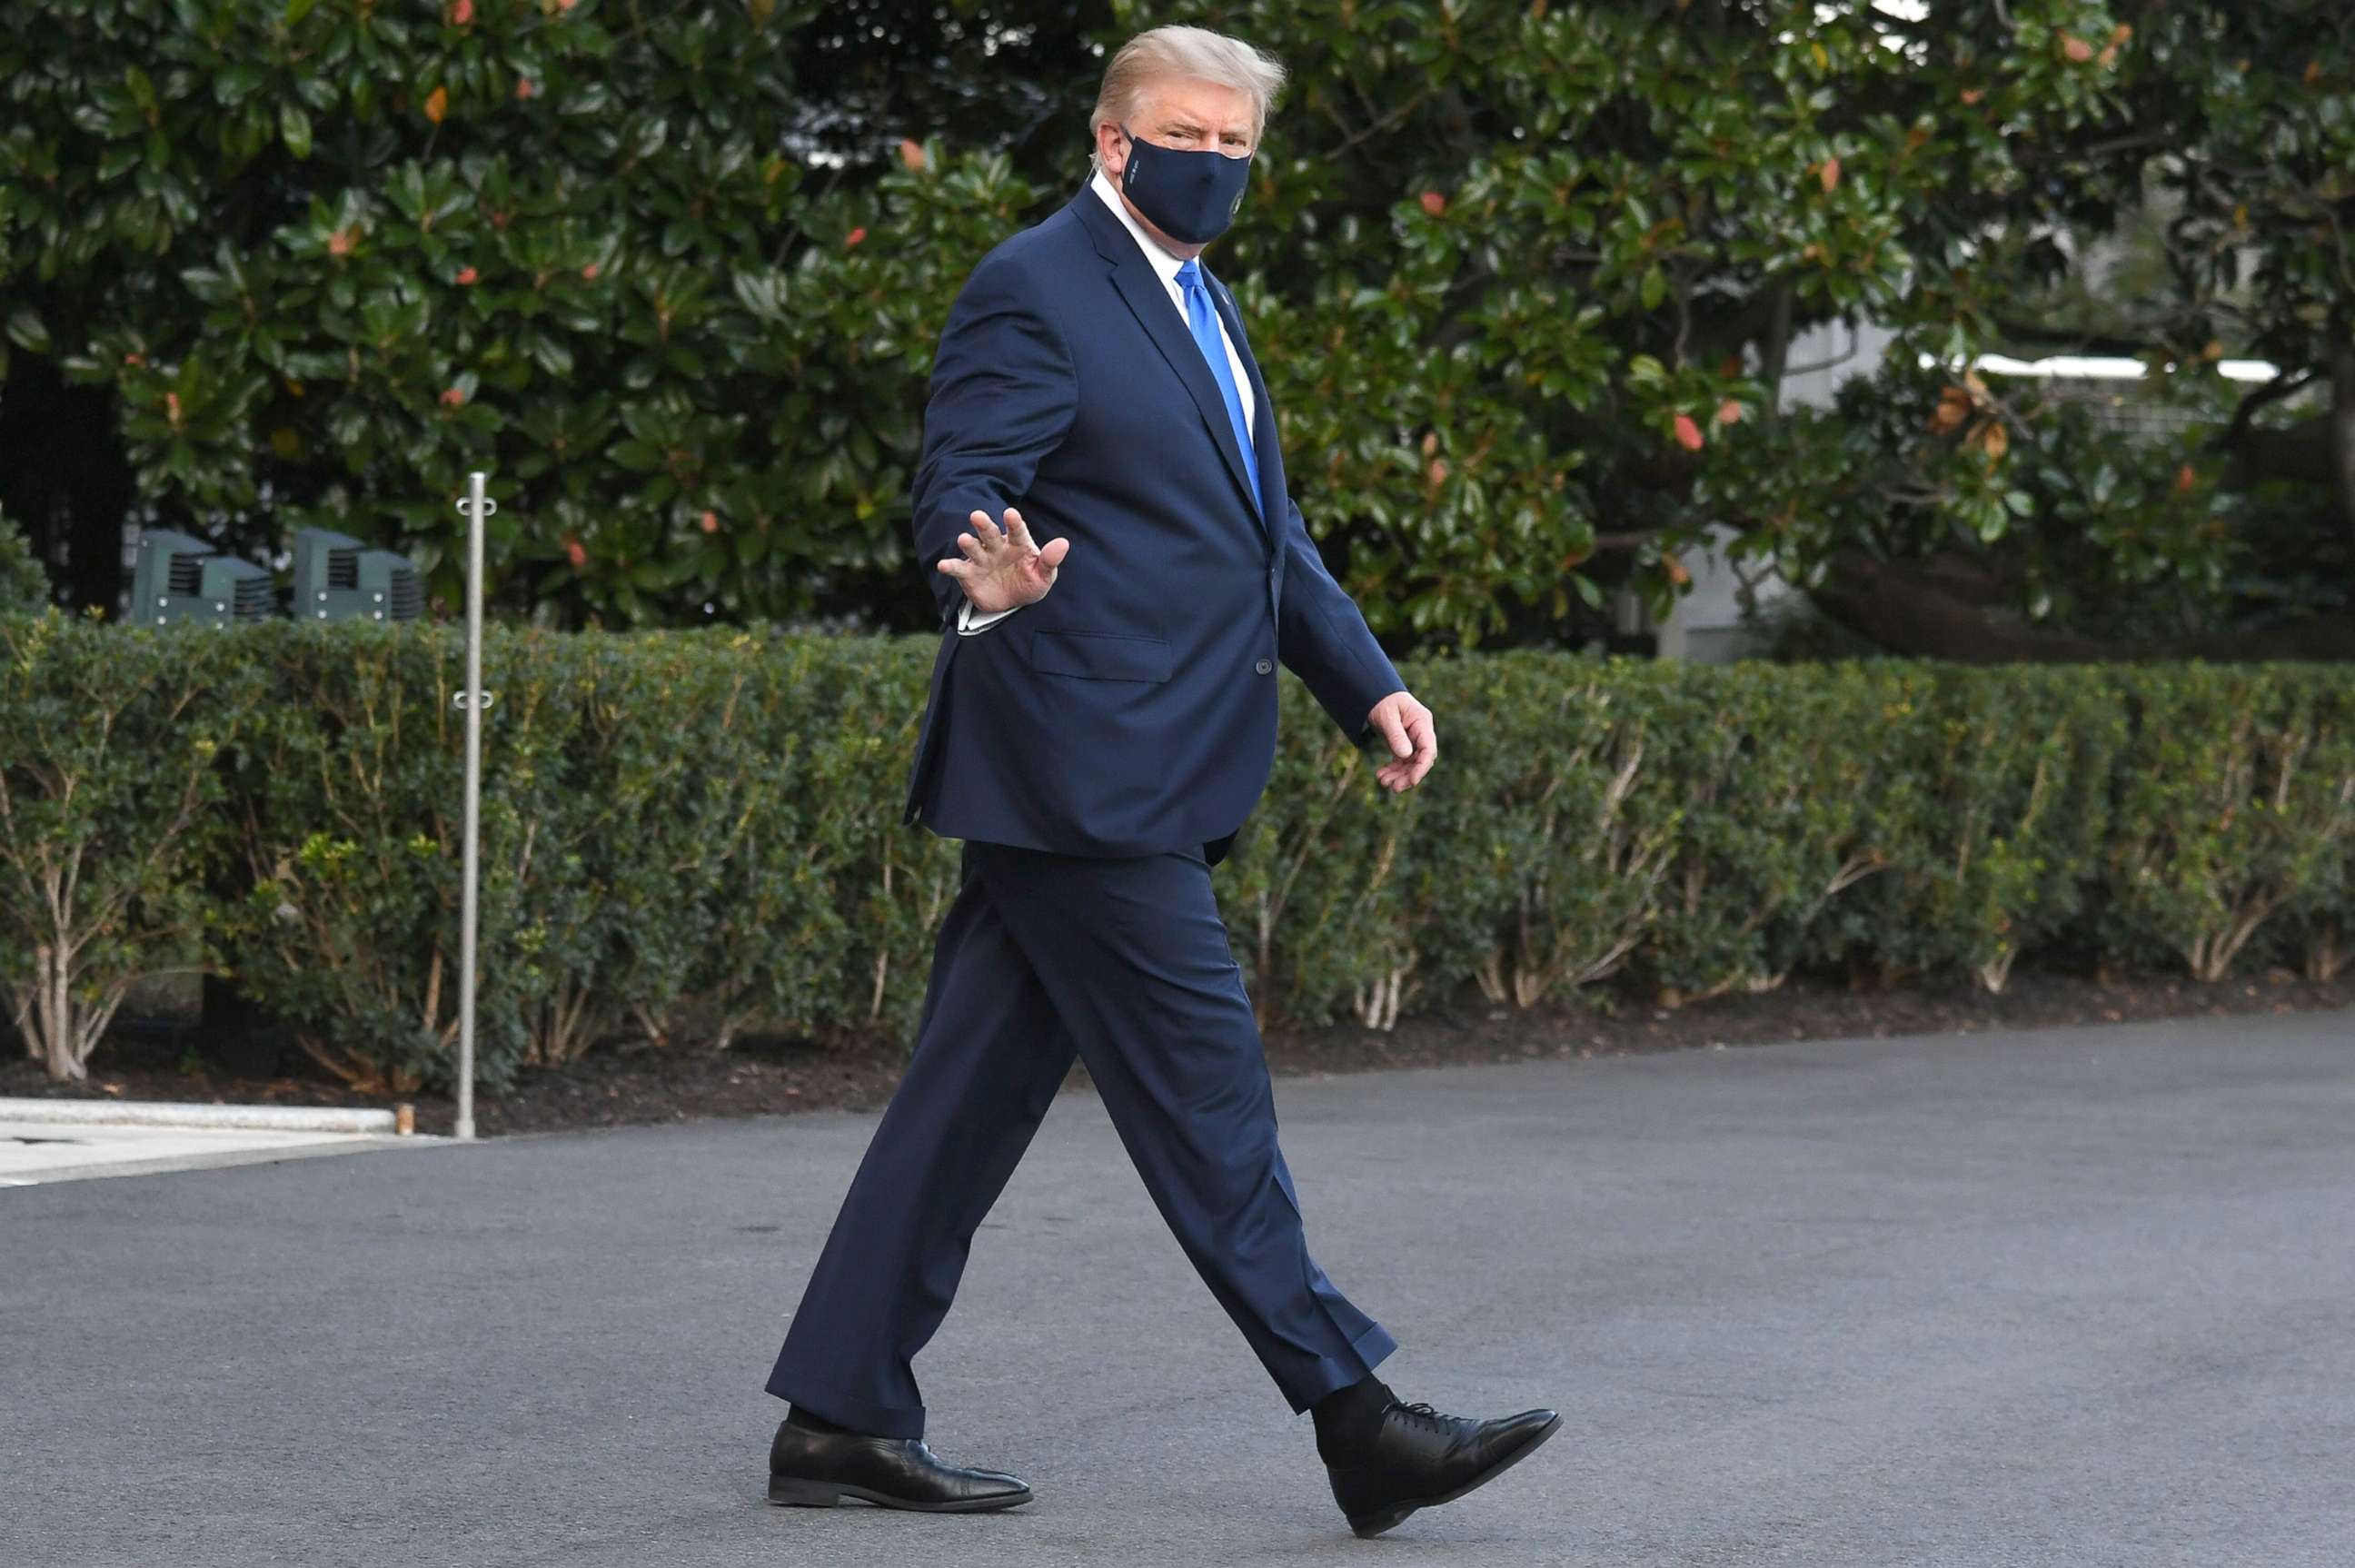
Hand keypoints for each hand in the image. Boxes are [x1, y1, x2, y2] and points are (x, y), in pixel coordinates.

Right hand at [936, 506, 1068, 613]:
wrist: (1012, 601)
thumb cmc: (1031, 581)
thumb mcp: (1044, 575)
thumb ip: (1050, 560)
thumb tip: (1063, 543)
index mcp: (1018, 543)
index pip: (1017, 531)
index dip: (1014, 522)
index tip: (1011, 513)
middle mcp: (997, 546)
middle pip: (990, 533)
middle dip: (984, 525)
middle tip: (977, 515)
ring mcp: (981, 559)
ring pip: (973, 548)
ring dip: (968, 543)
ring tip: (963, 539)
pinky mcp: (968, 574)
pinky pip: (958, 568)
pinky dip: (950, 566)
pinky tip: (943, 565)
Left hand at [1367, 691, 1435, 792]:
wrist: (1376, 696)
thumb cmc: (1383, 702)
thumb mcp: (1387, 716)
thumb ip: (1396, 735)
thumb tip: (1405, 755)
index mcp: (1422, 722)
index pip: (1428, 748)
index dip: (1422, 767)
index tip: (1413, 781)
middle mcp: (1421, 732)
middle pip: (1421, 759)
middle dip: (1409, 775)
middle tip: (1394, 788)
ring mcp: (1414, 739)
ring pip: (1411, 763)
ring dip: (1399, 775)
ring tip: (1383, 782)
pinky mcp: (1405, 745)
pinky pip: (1402, 761)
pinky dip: (1393, 770)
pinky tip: (1381, 775)